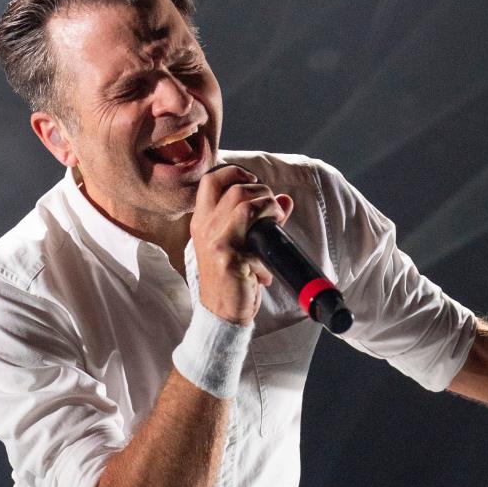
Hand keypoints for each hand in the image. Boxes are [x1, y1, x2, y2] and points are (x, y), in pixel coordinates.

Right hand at [191, 165, 291, 324]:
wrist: (222, 314)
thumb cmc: (232, 279)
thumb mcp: (240, 244)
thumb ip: (259, 219)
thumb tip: (285, 199)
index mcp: (202, 221)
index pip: (212, 180)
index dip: (237, 173)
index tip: (256, 184)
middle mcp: (204, 227)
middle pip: (235, 188)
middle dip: (263, 192)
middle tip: (273, 211)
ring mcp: (214, 242)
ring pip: (244, 202)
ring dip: (269, 207)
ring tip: (276, 223)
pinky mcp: (228, 257)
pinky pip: (255, 232)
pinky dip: (269, 238)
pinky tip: (268, 259)